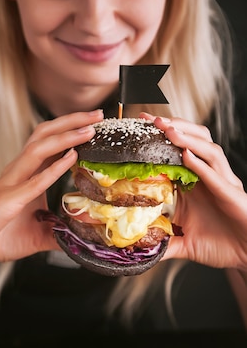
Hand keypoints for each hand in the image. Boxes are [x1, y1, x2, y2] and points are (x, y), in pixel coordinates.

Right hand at [0, 110, 103, 268]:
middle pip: (44, 135)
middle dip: (72, 121)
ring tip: (89, 129)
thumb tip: (84, 237)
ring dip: (66, 136)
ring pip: (38, 149)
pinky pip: (33, 181)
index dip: (72, 130)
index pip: (49, 144)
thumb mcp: (37, 236)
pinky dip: (54, 168)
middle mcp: (17, 173)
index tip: (97, 124)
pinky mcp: (6, 201)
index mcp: (24, 176)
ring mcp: (10, 184)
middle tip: (98, 115)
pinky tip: (72, 158)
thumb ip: (59, 232)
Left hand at [140, 113, 246, 270]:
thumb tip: (137, 250)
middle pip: (193, 141)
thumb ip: (161, 243)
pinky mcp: (232, 194)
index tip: (139, 126)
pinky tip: (186, 154)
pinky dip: (200, 163)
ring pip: (207, 150)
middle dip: (173, 127)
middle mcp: (208, 178)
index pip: (176, 152)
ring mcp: (222, 183)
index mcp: (193, 184)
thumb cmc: (221, 246)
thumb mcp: (184, 244)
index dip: (160, 137)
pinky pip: (216, 174)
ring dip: (187, 138)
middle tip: (150, 119)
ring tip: (167, 129)